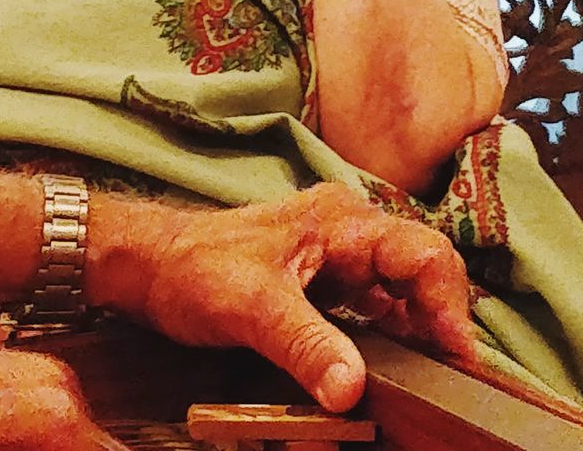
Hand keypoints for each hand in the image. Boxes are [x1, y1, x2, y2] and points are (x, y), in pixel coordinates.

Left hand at [122, 183, 474, 413]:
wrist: (152, 266)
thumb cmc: (194, 268)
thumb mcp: (250, 307)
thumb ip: (304, 343)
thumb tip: (352, 390)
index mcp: (341, 221)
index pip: (422, 252)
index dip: (450, 305)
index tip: (458, 361)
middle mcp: (350, 234)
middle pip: (423, 274)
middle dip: (441, 325)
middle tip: (450, 384)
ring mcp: (341, 260)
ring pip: (404, 298)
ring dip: (419, 339)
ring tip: (430, 387)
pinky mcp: (328, 288)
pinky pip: (378, 314)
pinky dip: (392, 345)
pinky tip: (392, 376)